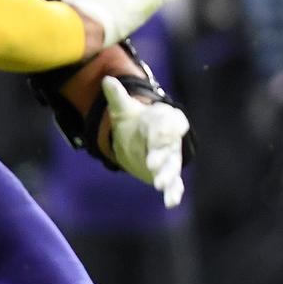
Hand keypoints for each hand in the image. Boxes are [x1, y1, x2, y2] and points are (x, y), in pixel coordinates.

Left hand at [102, 79, 190, 207]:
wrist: (146, 137)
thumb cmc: (137, 121)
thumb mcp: (124, 109)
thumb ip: (118, 97)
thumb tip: (107, 81)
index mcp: (164, 120)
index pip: (171, 122)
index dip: (164, 129)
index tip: (157, 135)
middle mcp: (171, 140)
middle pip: (169, 148)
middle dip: (161, 157)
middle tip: (152, 165)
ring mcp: (171, 157)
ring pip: (172, 167)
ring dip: (167, 176)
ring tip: (160, 185)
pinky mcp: (169, 173)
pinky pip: (175, 183)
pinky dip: (174, 192)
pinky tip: (171, 203)